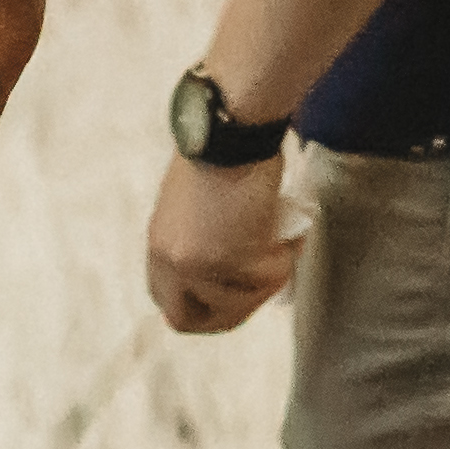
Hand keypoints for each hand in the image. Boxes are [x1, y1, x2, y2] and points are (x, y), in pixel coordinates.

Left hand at [146, 148, 299, 334]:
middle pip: (189, 320)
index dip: (200, 306)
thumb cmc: (223, 152)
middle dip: (229, 313)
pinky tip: (290, 230)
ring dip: (265, 280)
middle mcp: (170, 261)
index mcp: (160, 244)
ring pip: (237, 305)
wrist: (233, 128)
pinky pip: (267, 280)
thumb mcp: (195, 206)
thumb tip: (226, 261)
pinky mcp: (229, 261)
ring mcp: (197, 265)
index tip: (227, 299)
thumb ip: (200, 238)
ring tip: (282, 243)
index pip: (168, 300)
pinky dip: (284, 259)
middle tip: (261, 288)